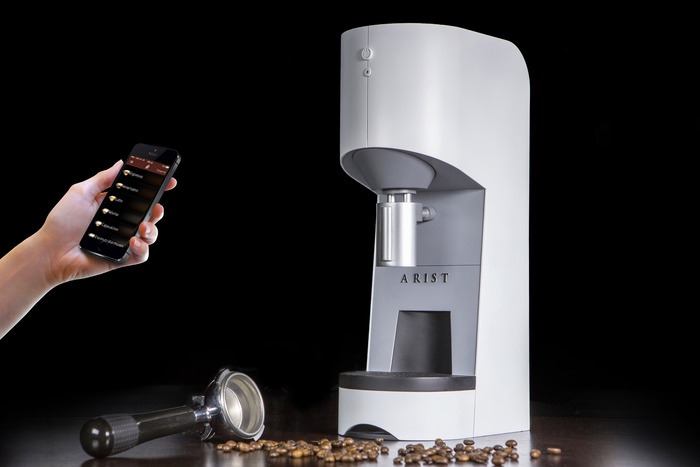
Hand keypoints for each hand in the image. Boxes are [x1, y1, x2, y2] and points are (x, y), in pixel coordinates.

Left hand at [37, 160, 177, 284]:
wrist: (50, 251)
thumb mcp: (81, 192)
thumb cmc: (61, 221)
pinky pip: (142, 255)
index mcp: (115, 206)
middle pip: (151, 215)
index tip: (169, 182)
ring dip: (152, 230)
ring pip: (151, 235)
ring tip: (143, 227)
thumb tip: (121, 163)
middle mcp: (122, 223)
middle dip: (159, 210)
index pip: (141, 196)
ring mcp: (124, 241)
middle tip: (156, 207)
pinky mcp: (122, 258)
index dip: (157, 189)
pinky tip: (133, 241)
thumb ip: (103, 179)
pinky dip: (142, 248)